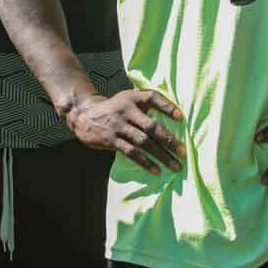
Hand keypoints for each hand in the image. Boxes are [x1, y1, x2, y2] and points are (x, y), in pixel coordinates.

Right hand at [64, 89, 184, 174]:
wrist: (84, 114)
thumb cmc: (114, 108)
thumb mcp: (127, 99)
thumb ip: (145, 104)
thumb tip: (174, 118)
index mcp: (133, 97)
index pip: (153, 98)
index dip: (167, 106)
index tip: (181, 117)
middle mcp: (126, 110)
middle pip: (151, 126)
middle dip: (169, 140)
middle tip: (183, 152)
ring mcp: (118, 126)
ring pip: (144, 142)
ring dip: (161, 155)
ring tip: (175, 165)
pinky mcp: (111, 140)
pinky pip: (131, 152)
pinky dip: (145, 162)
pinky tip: (156, 170)